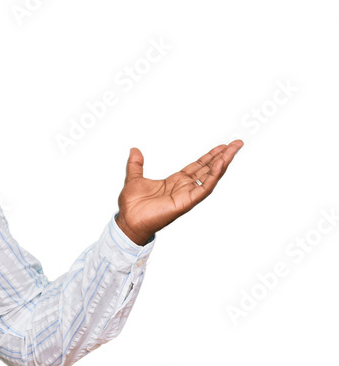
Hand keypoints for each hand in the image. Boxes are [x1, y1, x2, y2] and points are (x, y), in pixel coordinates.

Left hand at [115, 139, 242, 245]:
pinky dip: (213, 176)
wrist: (127, 221)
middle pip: (208, 169)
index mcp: (175, 181)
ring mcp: (187, 195)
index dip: (210, 156)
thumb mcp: (134, 178)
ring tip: (233, 150)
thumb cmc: (131, 206)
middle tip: (237, 143)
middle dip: (223, 156)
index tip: (222, 146)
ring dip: (222, 163)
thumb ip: (136, 164)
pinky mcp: (186, 202)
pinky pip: (203, 188)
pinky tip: (220, 164)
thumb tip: (134, 150)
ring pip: (210, 177)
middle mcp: (184, 187)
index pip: (198, 166)